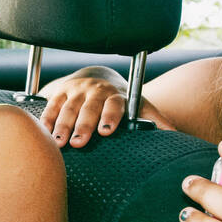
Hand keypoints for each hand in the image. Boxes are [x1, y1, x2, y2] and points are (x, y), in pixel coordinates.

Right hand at [38, 67, 174, 147]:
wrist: (98, 78)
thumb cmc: (121, 101)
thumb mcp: (139, 106)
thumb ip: (156, 120)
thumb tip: (178, 136)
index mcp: (118, 96)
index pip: (115, 105)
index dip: (110, 117)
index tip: (106, 131)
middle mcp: (97, 91)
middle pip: (89, 108)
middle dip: (82, 125)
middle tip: (78, 143)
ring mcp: (77, 90)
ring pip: (68, 107)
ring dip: (62, 125)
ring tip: (58, 143)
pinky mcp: (61, 91)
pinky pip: (52, 104)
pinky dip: (47, 118)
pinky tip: (43, 132)